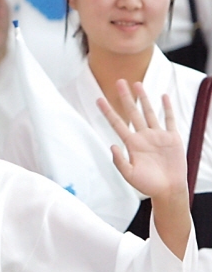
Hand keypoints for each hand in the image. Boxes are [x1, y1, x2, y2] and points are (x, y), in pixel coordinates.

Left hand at [96, 79, 186, 199]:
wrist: (167, 190)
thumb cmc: (147, 185)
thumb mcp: (129, 175)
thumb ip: (119, 161)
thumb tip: (111, 145)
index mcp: (131, 144)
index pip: (117, 123)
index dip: (108, 111)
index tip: (99, 99)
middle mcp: (143, 137)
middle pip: (132, 112)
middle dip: (125, 97)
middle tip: (119, 81)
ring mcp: (157, 136)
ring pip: (149, 112)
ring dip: (143, 98)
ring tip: (137, 84)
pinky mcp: (172, 138)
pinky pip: (169, 120)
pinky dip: (167, 108)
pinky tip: (163, 96)